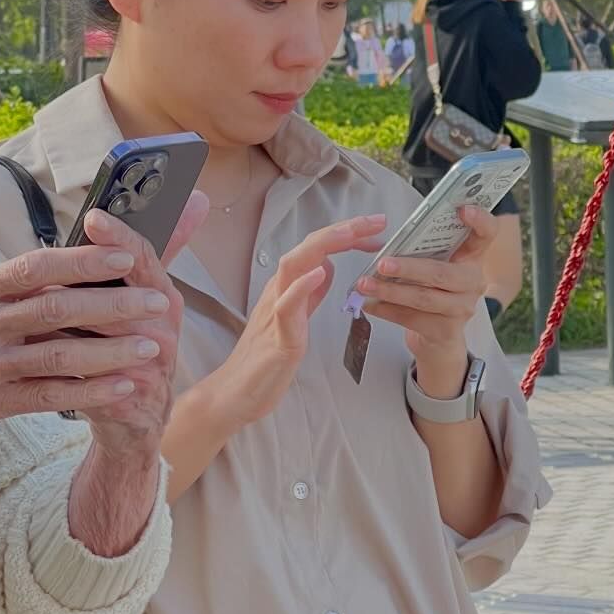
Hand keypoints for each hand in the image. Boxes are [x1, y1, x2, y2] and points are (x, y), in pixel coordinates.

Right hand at [0, 204, 202, 453]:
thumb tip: (34, 270)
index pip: (35, 265)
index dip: (84, 259)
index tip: (126, 252)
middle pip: (58, 308)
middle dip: (114, 303)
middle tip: (158, 300)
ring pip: (60, 355)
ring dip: (112, 351)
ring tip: (153, 346)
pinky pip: (47, 397)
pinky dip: (89, 392)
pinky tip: (122, 389)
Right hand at [199, 214, 386, 429]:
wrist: (237, 393)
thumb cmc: (265, 360)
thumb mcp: (295, 319)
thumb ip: (309, 294)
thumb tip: (324, 268)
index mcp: (287, 288)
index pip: (317, 250)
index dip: (347, 235)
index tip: (377, 229)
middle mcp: (278, 292)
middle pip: (308, 248)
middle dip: (343, 230)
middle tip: (376, 221)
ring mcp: (276, 312)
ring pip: (293, 265)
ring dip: (323, 246)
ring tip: (350, 233)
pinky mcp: (278, 337)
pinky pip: (287, 306)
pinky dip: (302, 286)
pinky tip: (319, 271)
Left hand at [353, 204, 494, 396]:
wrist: (437, 337)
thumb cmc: (430, 291)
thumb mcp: (431, 266)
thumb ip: (420, 251)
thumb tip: (385, 241)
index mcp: (471, 257)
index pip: (486, 234)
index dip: (479, 220)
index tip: (462, 208)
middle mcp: (473, 282)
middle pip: (441, 272)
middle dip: (408, 268)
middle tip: (382, 263)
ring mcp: (463, 308)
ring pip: (423, 297)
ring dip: (390, 290)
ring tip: (365, 284)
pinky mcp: (447, 331)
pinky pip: (412, 319)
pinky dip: (386, 310)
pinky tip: (369, 304)